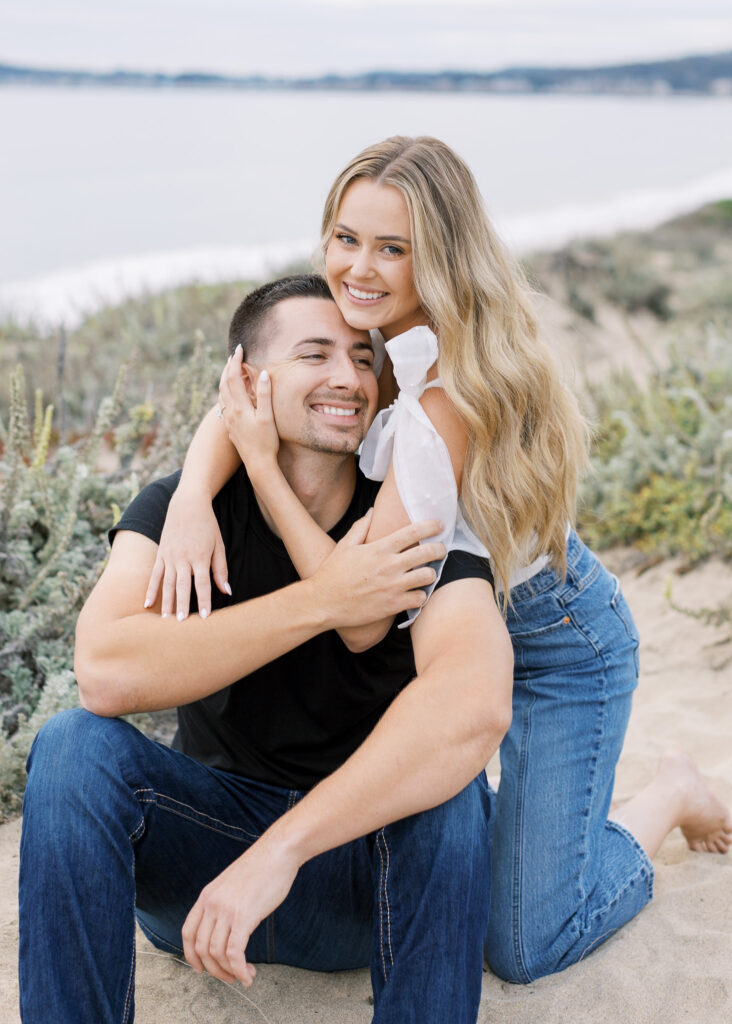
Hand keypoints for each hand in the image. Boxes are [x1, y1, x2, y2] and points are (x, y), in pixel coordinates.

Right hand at [144, 489, 228, 619]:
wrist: (187, 504)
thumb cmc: (208, 526)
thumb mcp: (219, 545)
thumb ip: (221, 569)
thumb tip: (227, 591)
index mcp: (200, 556)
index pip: (202, 583)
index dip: (204, 601)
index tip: (205, 618)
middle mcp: (183, 558)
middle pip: (182, 587)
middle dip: (182, 606)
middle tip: (180, 626)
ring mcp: (169, 556)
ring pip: (167, 584)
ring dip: (166, 603)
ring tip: (165, 621)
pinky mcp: (160, 554)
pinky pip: (154, 575)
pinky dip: (150, 590)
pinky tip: (147, 605)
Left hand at [182, 832, 299, 986]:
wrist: (278, 852)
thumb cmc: (261, 867)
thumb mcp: (232, 884)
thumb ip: (224, 903)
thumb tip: (225, 928)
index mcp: (207, 895)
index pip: (188, 932)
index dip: (191, 956)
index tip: (201, 969)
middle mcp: (212, 904)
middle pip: (201, 948)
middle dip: (214, 970)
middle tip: (229, 978)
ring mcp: (226, 910)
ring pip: (217, 954)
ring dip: (229, 972)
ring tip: (244, 975)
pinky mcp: (244, 916)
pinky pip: (234, 953)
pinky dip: (239, 970)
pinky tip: (249, 975)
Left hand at [219, 346, 278, 482]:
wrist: (258, 464)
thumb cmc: (266, 442)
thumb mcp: (268, 417)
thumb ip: (264, 394)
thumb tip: (262, 373)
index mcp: (239, 406)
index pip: (233, 377)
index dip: (236, 362)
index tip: (240, 349)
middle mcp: (230, 411)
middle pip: (224, 383)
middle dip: (228, 367)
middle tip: (235, 355)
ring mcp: (228, 420)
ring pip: (221, 394)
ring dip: (225, 379)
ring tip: (231, 370)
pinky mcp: (230, 427)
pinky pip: (224, 404)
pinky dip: (226, 392)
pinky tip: (231, 393)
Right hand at [313, 511, 445, 628]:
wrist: (323, 603)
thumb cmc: (332, 574)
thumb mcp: (344, 546)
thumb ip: (360, 527)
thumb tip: (372, 512)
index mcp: (379, 548)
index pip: (413, 531)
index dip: (431, 526)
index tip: (439, 525)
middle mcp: (389, 566)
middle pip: (428, 552)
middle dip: (439, 549)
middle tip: (440, 550)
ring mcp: (393, 586)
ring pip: (428, 576)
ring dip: (431, 574)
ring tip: (426, 573)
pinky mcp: (393, 605)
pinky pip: (420, 599)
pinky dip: (421, 596)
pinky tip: (416, 593)